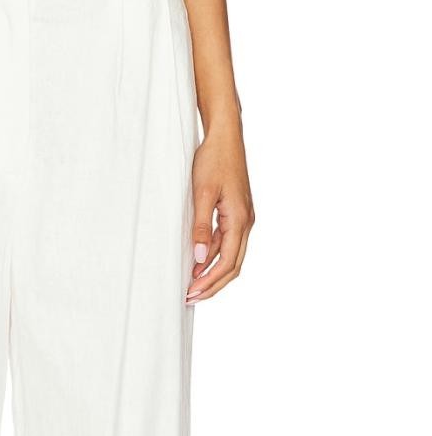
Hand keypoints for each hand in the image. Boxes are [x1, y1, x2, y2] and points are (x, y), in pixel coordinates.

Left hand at [186, 124, 254, 302]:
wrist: (225, 136)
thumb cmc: (213, 160)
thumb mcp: (202, 194)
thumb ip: (201, 228)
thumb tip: (199, 260)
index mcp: (240, 220)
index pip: (227, 262)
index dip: (209, 282)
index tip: (190, 293)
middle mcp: (246, 222)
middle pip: (233, 266)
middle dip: (212, 285)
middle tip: (189, 298)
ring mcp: (243, 219)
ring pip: (231, 256)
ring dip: (213, 273)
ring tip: (191, 286)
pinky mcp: (237, 214)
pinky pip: (227, 243)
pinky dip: (213, 257)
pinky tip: (197, 264)